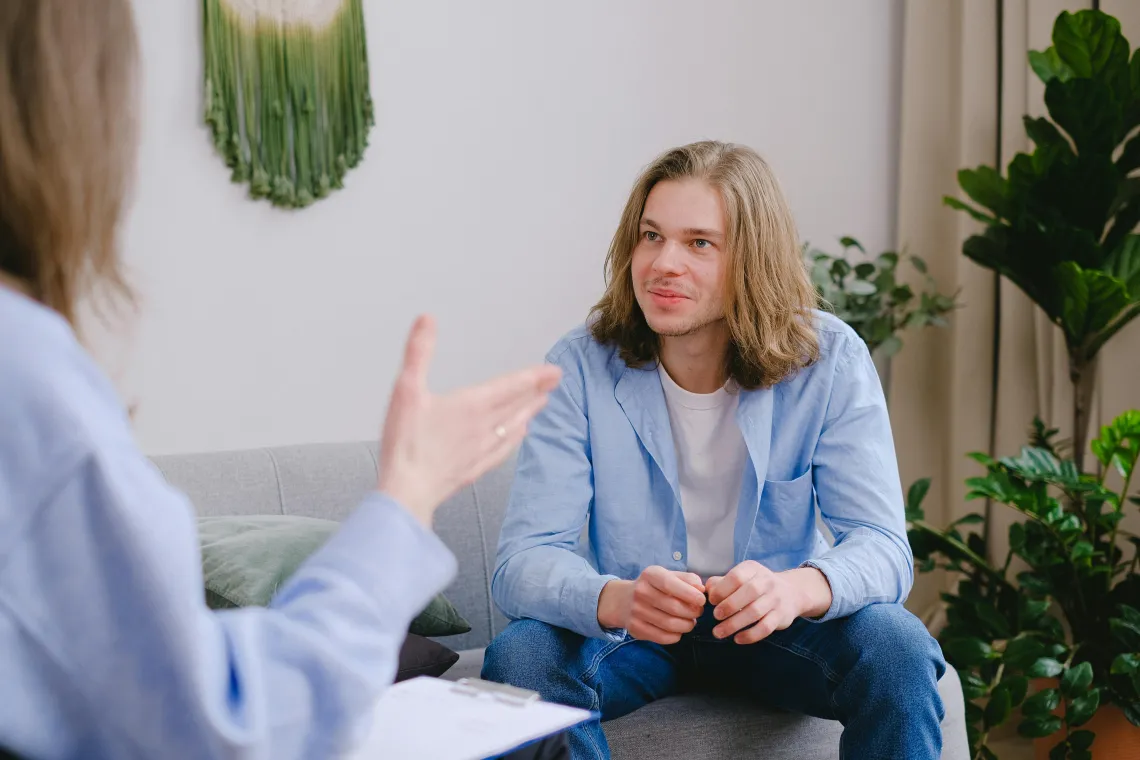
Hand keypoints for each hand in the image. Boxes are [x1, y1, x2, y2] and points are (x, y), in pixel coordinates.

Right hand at [377, 315, 561, 526]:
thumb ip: (419, 352)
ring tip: (542, 403)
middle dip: (537, 391)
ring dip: (529, 412)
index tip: (554, 371)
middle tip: (555, 381)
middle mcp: (483, 427)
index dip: (533, 376)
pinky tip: (519, 436)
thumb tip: (427, 320)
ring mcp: (481, 449)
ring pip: (513, 427)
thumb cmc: (406, 442)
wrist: (407, 490)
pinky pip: (502, 450)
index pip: (510, 386)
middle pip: (517, 405)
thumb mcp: (407, 388)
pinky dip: (515, 439)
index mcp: (471, 405)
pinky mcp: (474, 468)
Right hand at [597, 566, 705, 644]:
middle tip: (698, 612)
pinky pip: (663, 637)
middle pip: (674, 607)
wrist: (624, 600)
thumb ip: (688, 580)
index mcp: (650, 575)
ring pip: (670, 625)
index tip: (701, 600)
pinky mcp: (635, 628)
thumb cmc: (654, 587)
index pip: (671, 584)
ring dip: (687, 625)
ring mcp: (636, 611)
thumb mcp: (669, 575)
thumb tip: (701, 590)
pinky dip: (676, 636)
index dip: (689, 594)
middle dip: (693, 612)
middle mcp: (640, 592)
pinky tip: (678, 629)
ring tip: (690, 621)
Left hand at [706, 562, 831, 643]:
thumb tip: (706, 591)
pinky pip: (765, 627)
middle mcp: (767, 582)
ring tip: (719, 632)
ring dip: (734, 624)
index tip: (711, 601)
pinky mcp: (782, 616)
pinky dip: (750, 635)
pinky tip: (737, 639)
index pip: (737, 576)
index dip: (722, 589)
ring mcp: (776, 599)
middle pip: (748, 592)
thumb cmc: (756, 585)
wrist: (791, 593)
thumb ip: (722, 582)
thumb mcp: (742, 577)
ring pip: (755, 612)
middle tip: (715, 616)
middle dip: (728, 606)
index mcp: (753, 569)